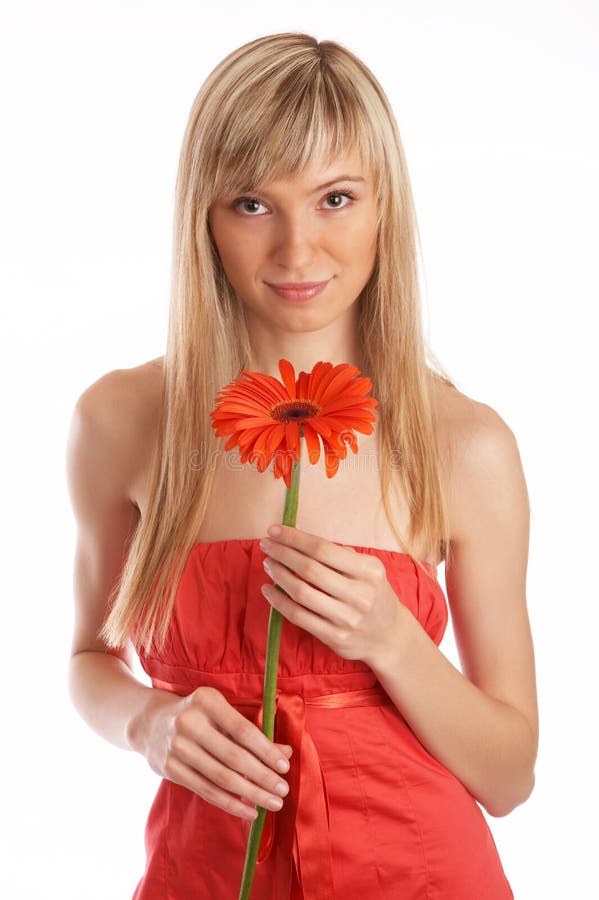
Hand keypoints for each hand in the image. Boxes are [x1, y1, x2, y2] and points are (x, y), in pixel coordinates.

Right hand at [134, 686, 292, 820]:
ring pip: (221, 777)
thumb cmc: (198, 716)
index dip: (265, 750)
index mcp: (206, 701)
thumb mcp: (221, 713)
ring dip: (251, 794)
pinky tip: (249, 810)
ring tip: (273, 803)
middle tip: (283, 790)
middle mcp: (189, 723)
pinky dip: (230, 803)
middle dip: (262, 776)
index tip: (285, 766)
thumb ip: (252, 732)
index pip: (242, 730)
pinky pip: (206, 790)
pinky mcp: (170, 769)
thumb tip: (285, 753)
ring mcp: (177, 747)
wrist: (150, 723)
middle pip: (233, 756)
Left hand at [259, 525, 401, 665]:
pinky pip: (298, 616)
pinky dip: (278, 601)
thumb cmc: (372, 595)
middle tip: (266, 544)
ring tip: (268, 563)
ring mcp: (347, 618)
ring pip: (301, 592)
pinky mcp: (335, 637)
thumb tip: (298, 540)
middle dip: (282, 553)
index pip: (323, 549)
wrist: (389, 637)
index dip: (294, 538)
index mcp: (369, 570)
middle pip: (309, 569)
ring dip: (279, 575)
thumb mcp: (368, 571)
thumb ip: (340, 556)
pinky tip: (268, 590)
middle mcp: (360, 594)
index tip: (274, 530)